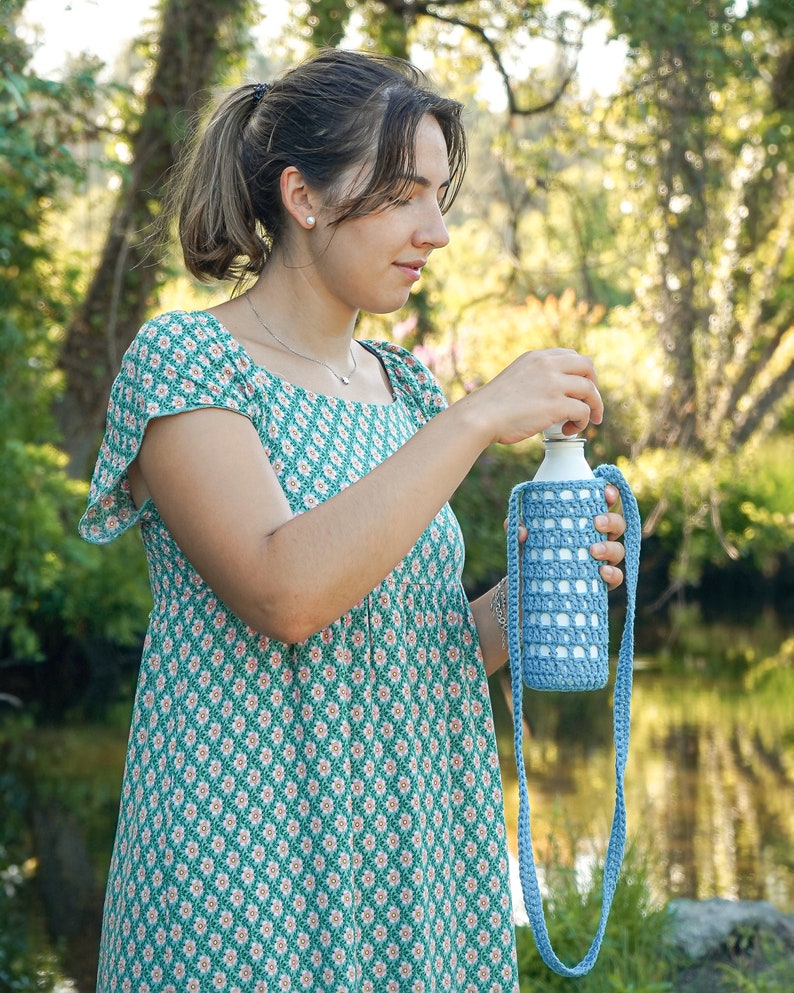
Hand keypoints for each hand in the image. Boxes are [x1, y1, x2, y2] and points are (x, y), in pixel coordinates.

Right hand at [475, 348, 603, 445]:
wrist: (480, 416)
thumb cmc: (491, 406)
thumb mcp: (515, 378)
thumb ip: (533, 379)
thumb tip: (549, 395)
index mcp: (536, 358)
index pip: (571, 356)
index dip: (581, 372)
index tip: (580, 388)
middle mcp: (547, 365)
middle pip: (587, 367)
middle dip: (594, 386)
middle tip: (591, 403)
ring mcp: (553, 384)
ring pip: (589, 390)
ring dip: (593, 407)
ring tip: (586, 422)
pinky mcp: (556, 405)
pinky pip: (582, 411)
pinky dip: (581, 423)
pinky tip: (567, 430)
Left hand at [503, 484, 626, 590]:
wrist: (527, 588)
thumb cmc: (530, 554)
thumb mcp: (522, 538)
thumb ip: (518, 528)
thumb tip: (524, 531)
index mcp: (583, 521)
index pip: (604, 503)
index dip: (611, 494)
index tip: (606, 494)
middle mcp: (597, 538)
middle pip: (618, 524)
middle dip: (612, 521)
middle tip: (596, 522)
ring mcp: (601, 560)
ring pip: (618, 550)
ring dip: (610, 547)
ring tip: (593, 550)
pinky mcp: (600, 583)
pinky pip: (616, 578)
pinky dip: (613, 574)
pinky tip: (602, 571)